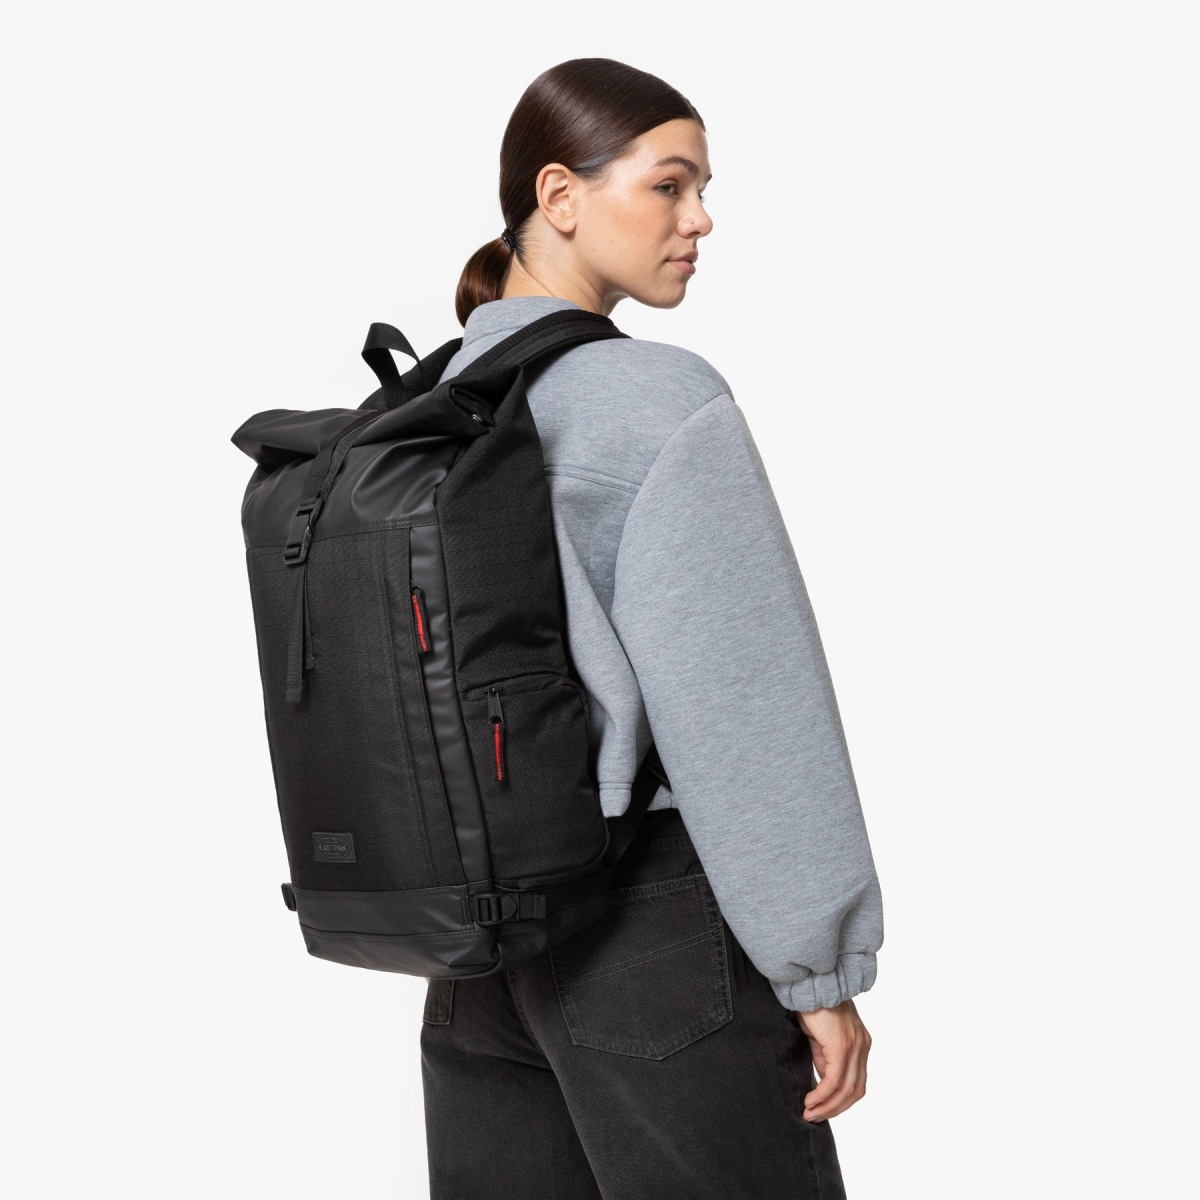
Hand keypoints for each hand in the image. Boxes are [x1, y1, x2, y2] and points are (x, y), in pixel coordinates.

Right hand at [791, 999, 871, 1121]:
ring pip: (847, 1089)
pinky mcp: (841, 1046)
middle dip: (835, 1108)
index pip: (857, 1081)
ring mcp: (855, 1046)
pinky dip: (822, 1095)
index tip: (822, 1109)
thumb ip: (824, 1057)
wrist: (811, 982)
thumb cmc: (812, 1004)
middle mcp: (862, 1046)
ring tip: (810, 1113)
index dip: (841, 1100)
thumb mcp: (820, 1036)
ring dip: (828, 1106)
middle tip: (815, 1117)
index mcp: (860, 1043)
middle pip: (856, 1090)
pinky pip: (834, 1080)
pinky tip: (810, 1100)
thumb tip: (823, 1080)